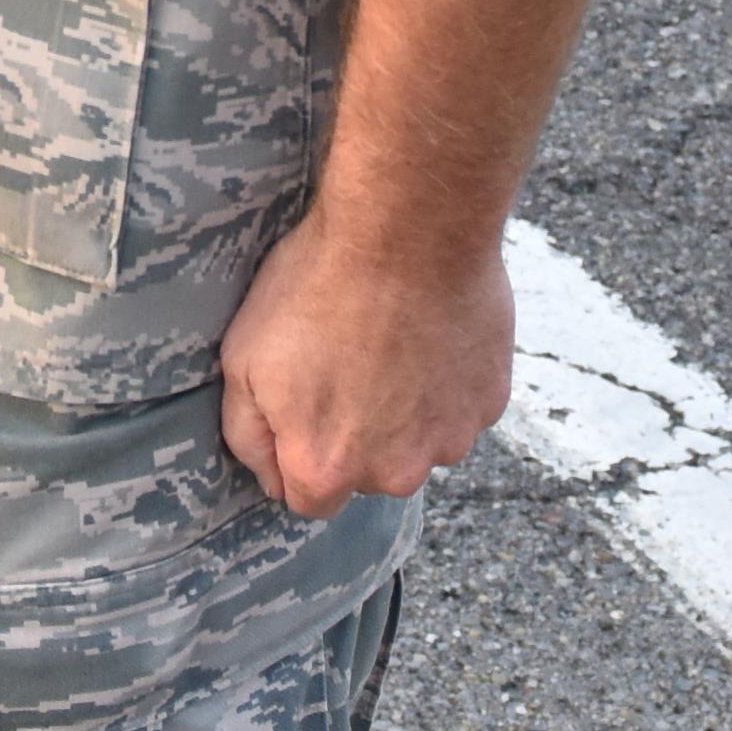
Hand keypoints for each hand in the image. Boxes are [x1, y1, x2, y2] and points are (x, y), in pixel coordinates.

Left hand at [213, 199, 515, 520]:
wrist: (407, 230)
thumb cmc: (317, 287)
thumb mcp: (242, 359)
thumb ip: (248, 436)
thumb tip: (270, 477)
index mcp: (327, 468)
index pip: (310, 500)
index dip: (301, 452)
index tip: (306, 406)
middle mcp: (393, 472)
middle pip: (369, 474)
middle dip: (356, 436)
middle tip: (348, 365)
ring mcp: (449, 439)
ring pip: (418, 443)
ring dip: (405, 412)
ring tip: (390, 344)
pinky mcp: (489, 403)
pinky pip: (459, 409)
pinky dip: (445, 384)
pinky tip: (427, 335)